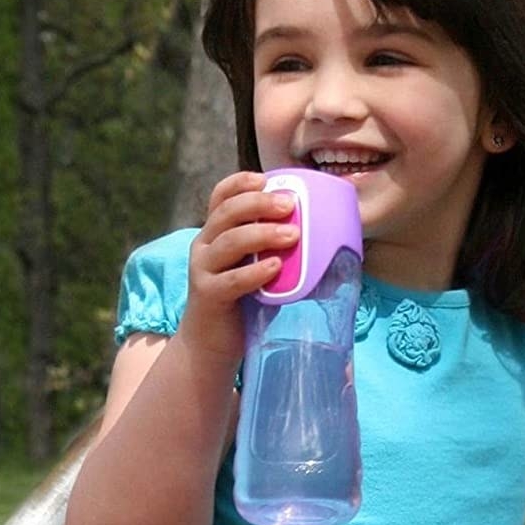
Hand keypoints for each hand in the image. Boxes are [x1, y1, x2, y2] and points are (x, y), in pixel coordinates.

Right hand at [177, 171, 298, 361]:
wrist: (211, 344)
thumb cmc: (242, 300)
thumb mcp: (253, 264)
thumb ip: (272, 247)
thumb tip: (320, 229)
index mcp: (216, 232)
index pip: (220, 196)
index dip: (239, 183)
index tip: (264, 179)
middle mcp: (205, 245)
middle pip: (226, 212)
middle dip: (259, 203)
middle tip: (289, 204)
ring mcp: (204, 269)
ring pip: (229, 241)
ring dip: (262, 234)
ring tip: (293, 235)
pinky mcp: (208, 295)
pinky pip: (231, 280)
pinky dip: (255, 272)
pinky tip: (276, 268)